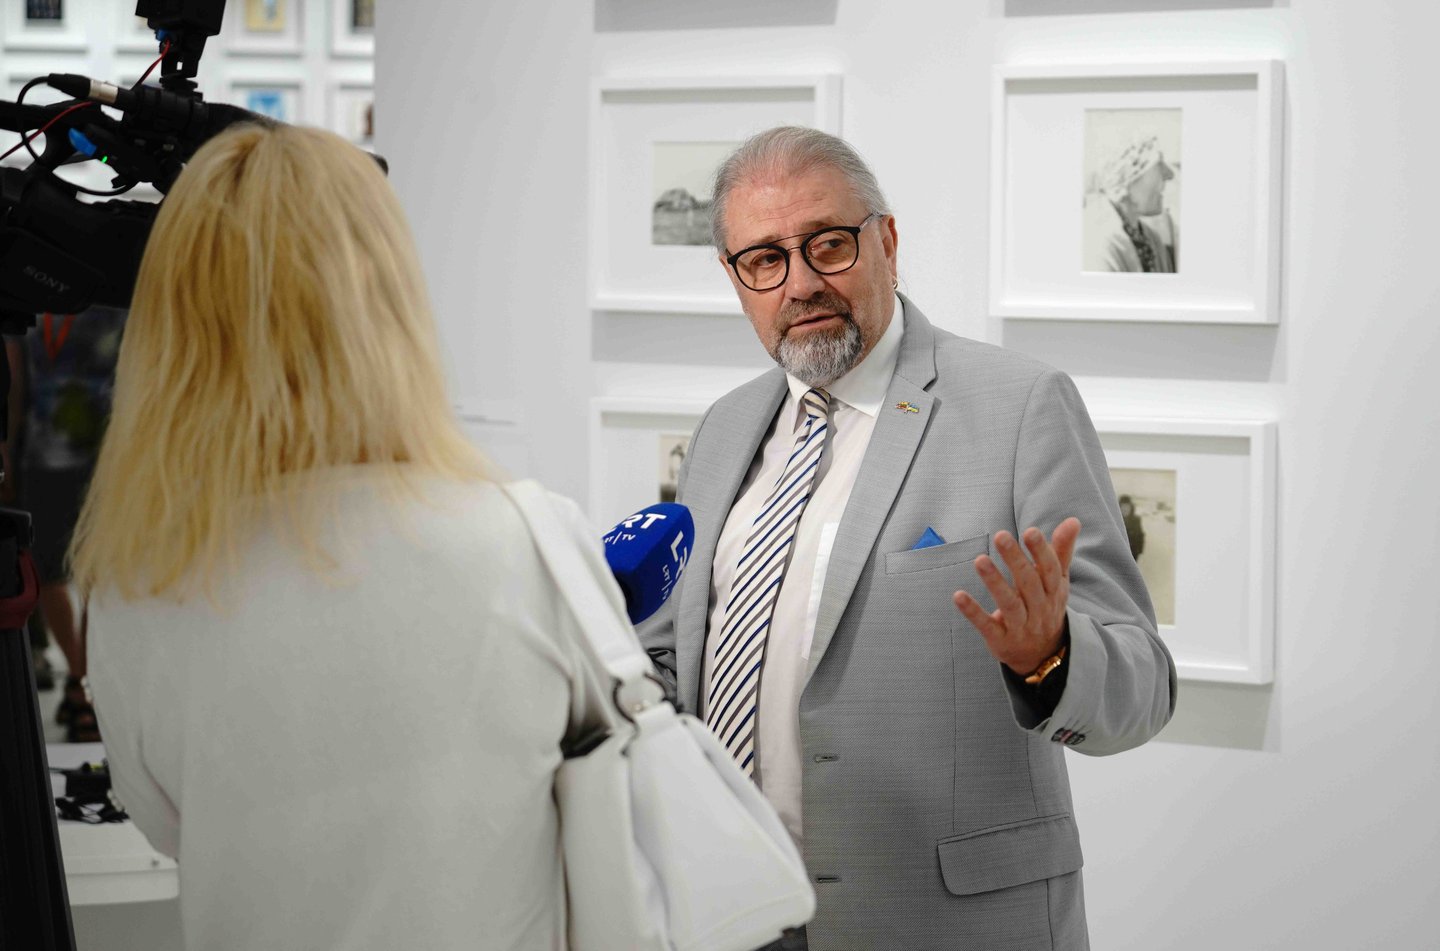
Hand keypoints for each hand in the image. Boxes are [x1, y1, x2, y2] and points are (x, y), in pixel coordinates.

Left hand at [952, 518, 1080, 674]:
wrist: (1043, 655)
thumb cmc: (1046, 606)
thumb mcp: (1057, 581)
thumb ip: (1060, 551)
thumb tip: (1073, 520)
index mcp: (1053, 591)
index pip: (1049, 570)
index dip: (1041, 551)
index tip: (1030, 531)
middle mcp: (1039, 608)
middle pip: (1028, 583)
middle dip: (1015, 560)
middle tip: (1000, 535)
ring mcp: (1020, 626)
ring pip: (1009, 603)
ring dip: (994, 582)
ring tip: (979, 560)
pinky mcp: (1000, 640)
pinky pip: (987, 625)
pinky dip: (973, 612)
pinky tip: (958, 596)